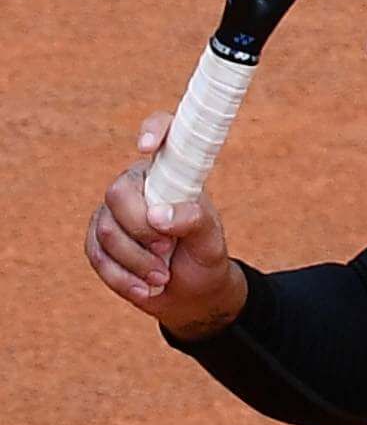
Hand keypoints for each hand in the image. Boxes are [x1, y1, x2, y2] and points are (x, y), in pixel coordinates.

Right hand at [85, 110, 248, 339]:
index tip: (148, 147)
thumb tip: (160, 215)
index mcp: (170, 175)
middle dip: (142, 230)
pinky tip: (145, 289)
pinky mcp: (98, 241)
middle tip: (168, 249)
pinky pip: (97, 256)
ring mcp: (113, 213)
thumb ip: (194, 222)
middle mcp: (137, 187)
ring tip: (163, 276)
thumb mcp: (211, 241)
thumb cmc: (204, 257)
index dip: (154, 130)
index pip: (164, 134)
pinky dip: (122, 278)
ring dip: (137, 261)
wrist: (191, 293)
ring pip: (107, 230)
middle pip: (118, 194)